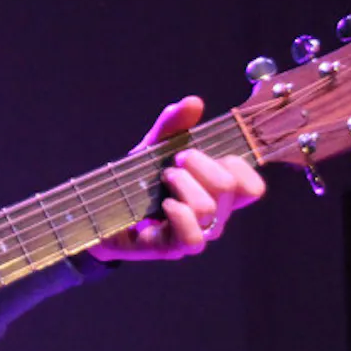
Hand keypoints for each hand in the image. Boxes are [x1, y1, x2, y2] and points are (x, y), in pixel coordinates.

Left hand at [89, 95, 263, 261]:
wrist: (98, 210)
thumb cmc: (136, 180)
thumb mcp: (153, 148)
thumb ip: (173, 126)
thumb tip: (194, 102)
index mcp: (216, 194)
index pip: (252, 187)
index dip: (235, 165)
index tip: (200, 151)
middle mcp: (213, 217)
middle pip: (229, 188)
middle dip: (199, 164)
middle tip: (174, 161)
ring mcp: (195, 234)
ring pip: (209, 209)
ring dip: (182, 184)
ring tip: (163, 178)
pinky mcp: (172, 249)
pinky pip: (192, 238)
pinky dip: (178, 215)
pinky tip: (164, 204)